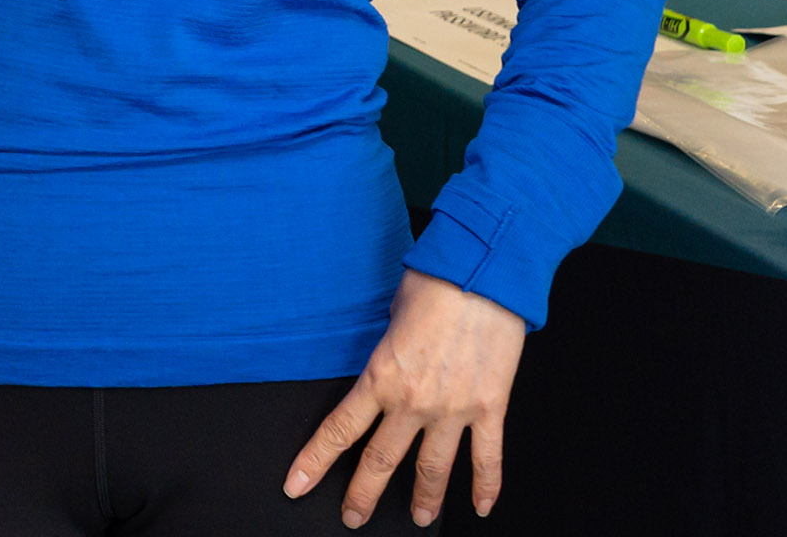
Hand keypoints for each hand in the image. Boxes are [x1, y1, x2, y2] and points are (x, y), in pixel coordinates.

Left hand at [285, 271, 523, 527]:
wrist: (483, 273)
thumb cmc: (434, 284)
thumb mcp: (391, 317)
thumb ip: (387, 352)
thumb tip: (391, 365)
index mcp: (380, 377)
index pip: (339, 431)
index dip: (315, 462)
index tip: (297, 486)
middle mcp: (413, 402)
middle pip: (381, 460)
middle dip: (363, 494)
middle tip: (352, 517)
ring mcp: (454, 409)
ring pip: (432, 469)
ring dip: (424, 499)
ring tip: (420, 518)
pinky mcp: (490, 407)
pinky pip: (487, 457)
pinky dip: (485, 486)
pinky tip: (481, 506)